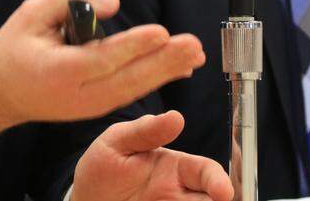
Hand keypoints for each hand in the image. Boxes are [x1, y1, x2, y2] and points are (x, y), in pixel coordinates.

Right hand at [0, 0, 204, 146]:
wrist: (0, 92)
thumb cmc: (16, 47)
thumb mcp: (32, 11)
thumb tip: (114, 2)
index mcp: (57, 71)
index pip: (101, 59)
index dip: (133, 46)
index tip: (161, 32)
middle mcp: (78, 95)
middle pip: (126, 80)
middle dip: (163, 62)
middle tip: (192, 45)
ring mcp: (90, 107)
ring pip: (134, 89)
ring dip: (167, 71)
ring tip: (195, 54)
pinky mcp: (98, 107)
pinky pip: (131, 92)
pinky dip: (157, 78)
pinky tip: (180, 66)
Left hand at [72, 111, 232, 200]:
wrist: (84, 200)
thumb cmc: (103, 167)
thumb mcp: (117, 143)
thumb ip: (145, 131)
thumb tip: (176, 117)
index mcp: (174, 169)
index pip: (205, 172)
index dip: (217, 180)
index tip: (224, 192)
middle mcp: (178, 194)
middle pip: (210, 200)